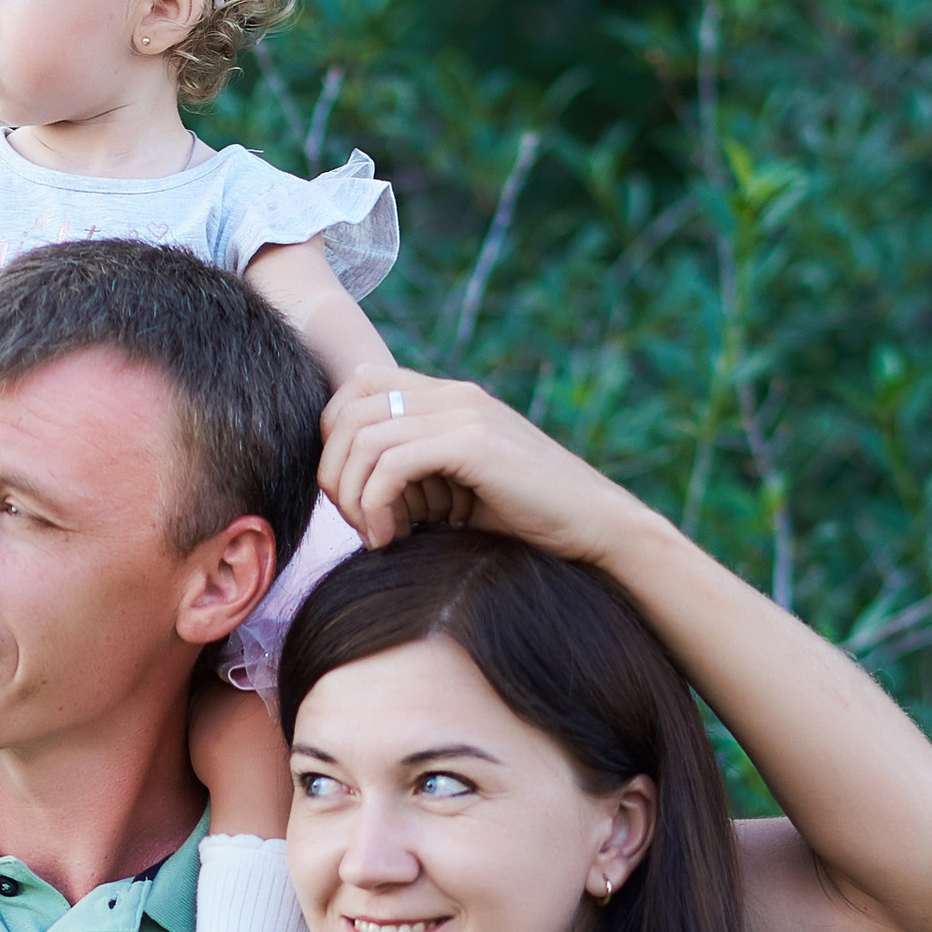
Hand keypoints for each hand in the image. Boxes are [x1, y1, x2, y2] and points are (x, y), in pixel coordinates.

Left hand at [319, 369, 646, 559]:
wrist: (596, 526)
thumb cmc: (528, 521)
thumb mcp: (457, 491)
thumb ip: (415, 476)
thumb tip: (354, 494)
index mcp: (447, 398)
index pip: (356, 392)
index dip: (335, 445)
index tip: (355, 500)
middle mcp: (452, 394)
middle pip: (347, 411)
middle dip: (336, 473)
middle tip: (358, 523)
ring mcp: (464, 414)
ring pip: (363, 440)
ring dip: (355, 497)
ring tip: (377, 537)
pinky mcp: (473, 444)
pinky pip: (390, 464)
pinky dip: (376, 507)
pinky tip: (392, 539)